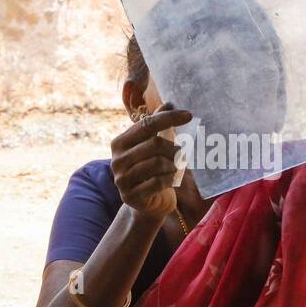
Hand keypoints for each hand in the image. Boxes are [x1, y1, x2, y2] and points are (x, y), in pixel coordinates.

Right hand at [110, 102, 191, 221]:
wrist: (148, 203)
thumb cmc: (152, 169)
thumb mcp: (154, 144)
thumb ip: (158, 124)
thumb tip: (168, 103)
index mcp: (119, 143)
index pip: (146, 124)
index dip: (169, 118)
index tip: (189, 115)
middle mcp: (116, 160)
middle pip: (155, 144)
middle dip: (175, 148)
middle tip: (183, 154)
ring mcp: (122, 180)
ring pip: (159, 163)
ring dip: (174, 164)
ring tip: (177, 167)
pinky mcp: (131, 196)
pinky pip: (159, 182)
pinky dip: (171, 179)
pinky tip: (172, 179)